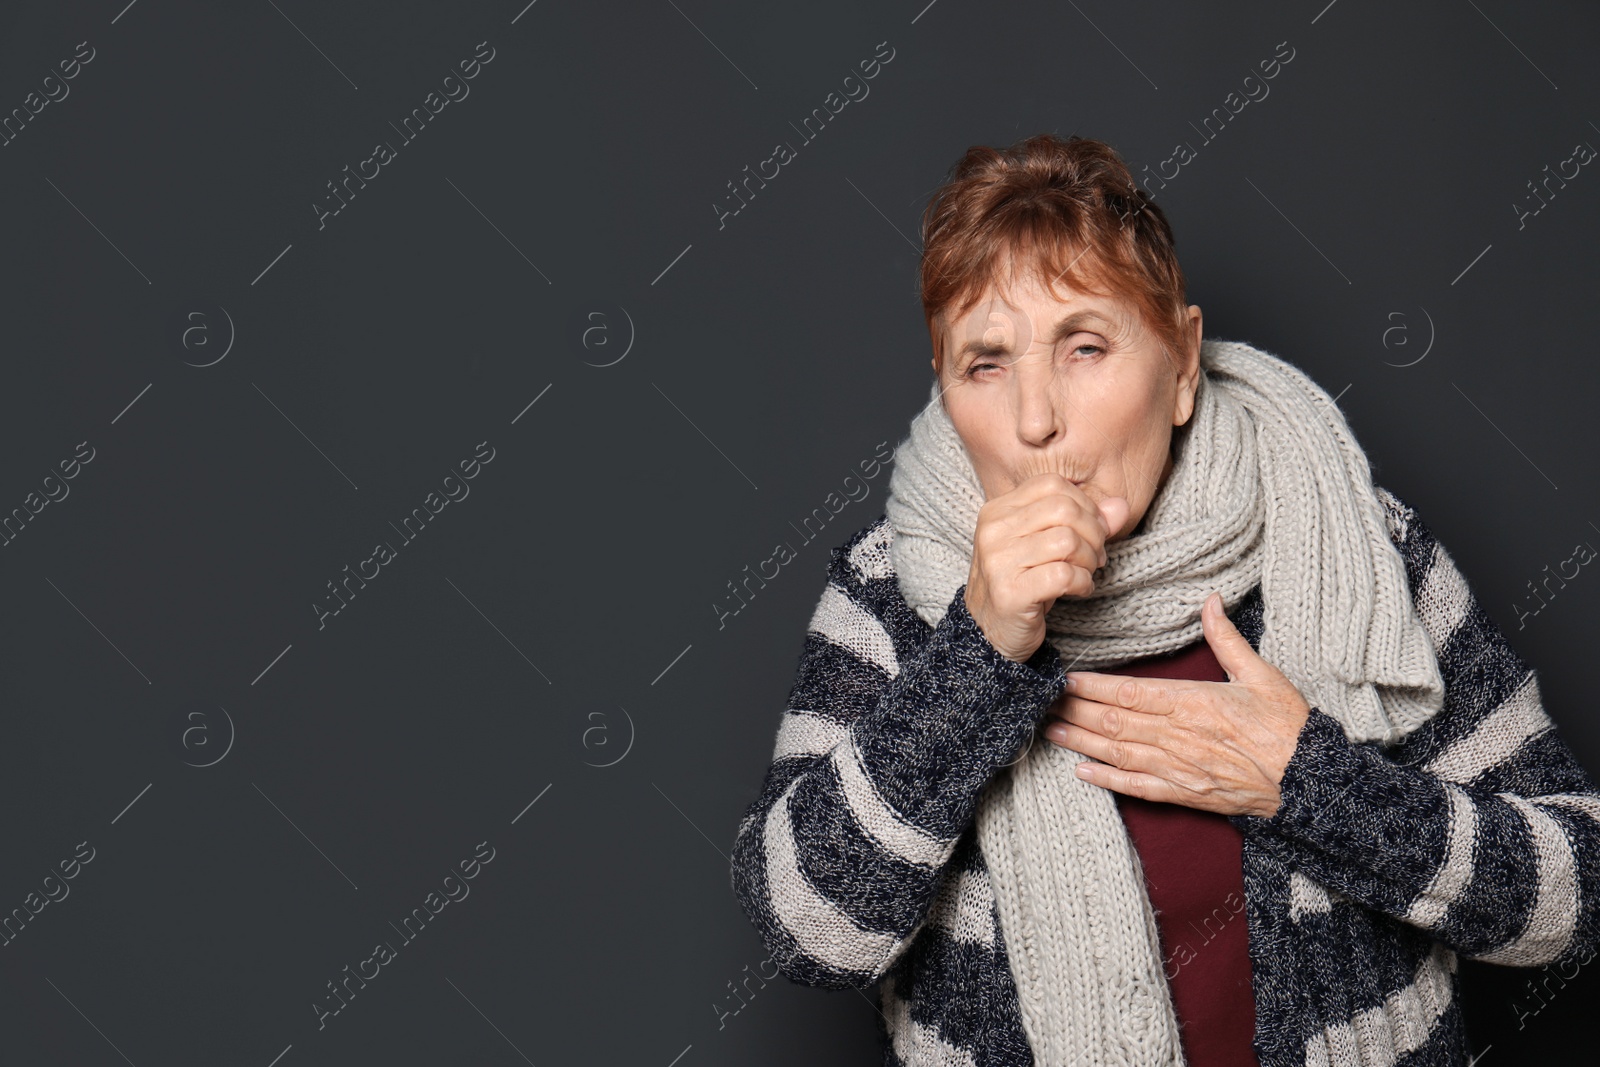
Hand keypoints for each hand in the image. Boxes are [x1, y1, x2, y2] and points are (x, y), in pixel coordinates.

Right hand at [964, 473, 1129, 662]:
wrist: (988, 634)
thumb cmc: (1021, 583)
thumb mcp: (1048, 545)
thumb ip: (1085, 521)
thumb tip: (1121, 505)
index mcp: (997, 511)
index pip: (1052, 485)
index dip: (1085, 505)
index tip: (1093, 530)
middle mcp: (993, 531)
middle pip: (1064, 510)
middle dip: (1093, 533)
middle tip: (1096, 556)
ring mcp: (998, 562)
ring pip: (1067, 541)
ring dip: (1089, 561)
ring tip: (1086, 573)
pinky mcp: (1009, 593)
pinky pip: (1064, 576)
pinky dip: (1083, 583)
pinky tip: (1079, 590)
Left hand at [1041, 592, 1311, 816]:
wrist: (1310, 781)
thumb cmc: (1288, 726)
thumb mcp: (1261, 673)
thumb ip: (1227, 638)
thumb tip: (1209, 600)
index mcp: (1194, 703)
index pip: (1130, 692)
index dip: (1093, 686)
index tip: (1066, 678)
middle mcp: (1179, 737)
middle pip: (1115, 721)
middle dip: (1076, 710)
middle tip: (1043, 701)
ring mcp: (1180, 769)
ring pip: (1118, 753)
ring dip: (1081, 741)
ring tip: (1050, 730)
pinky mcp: (1186, 794)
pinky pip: (1139, 788)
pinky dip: (1107, 780)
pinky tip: (1081, 771)